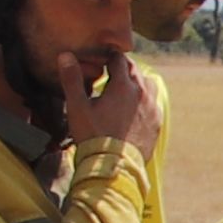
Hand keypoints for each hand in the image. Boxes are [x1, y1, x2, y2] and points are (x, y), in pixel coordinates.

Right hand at [68, 38, 164, 160]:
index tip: (103, 59)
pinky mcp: (156, 124)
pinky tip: (135, 109)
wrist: (114, 167)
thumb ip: (72, 80)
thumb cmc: (93, 136)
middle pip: (135, 70)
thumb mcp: (77, 107)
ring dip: (138, 82)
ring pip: (149, 84)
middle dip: (123, 68)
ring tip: (125, 89)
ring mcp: (151, 109)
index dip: (109, 57)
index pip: (118, 60)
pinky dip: (145, 101)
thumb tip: (65, 55)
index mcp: (122, 86)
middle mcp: (141, 93)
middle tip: (112, 72)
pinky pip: (154, 104)